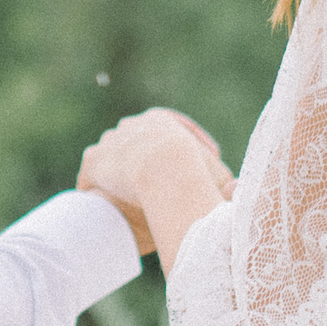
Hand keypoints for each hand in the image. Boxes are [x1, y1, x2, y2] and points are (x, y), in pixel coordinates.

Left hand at [78, 108, 233, 260]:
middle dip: (137, 167)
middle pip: (131, 146)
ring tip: (117, 200)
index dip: (170, 161)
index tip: (174, 180)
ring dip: (112, 177)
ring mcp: (110, 142)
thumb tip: (237, 192)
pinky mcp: (93, 160)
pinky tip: (95, 204)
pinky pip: (89, 175)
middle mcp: (132, 126)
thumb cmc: (196, 170)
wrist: (166, 165)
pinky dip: (92, 188)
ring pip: (109, 159)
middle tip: (143, 193)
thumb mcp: (219, 175)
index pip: (162, 135)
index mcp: (160, 121)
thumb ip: (227, 184)